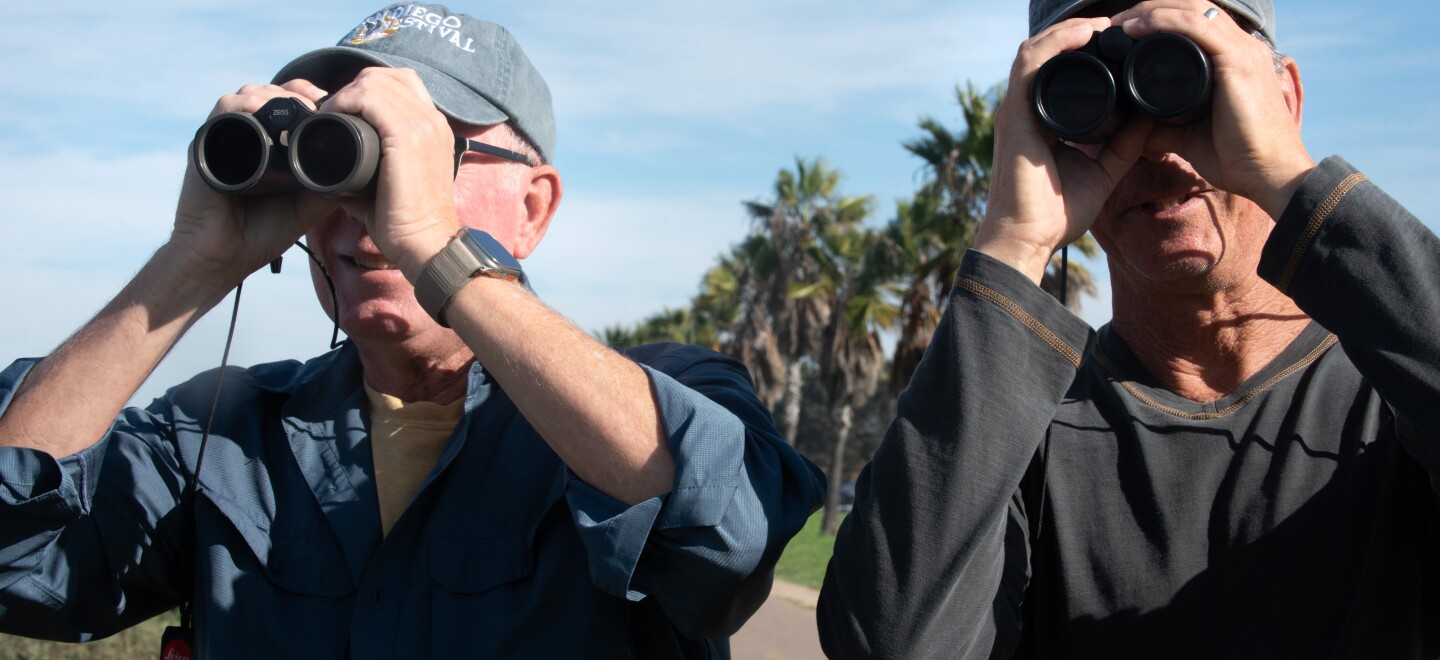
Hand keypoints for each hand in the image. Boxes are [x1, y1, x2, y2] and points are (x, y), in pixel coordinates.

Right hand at [171, 80, 336, 285]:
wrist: (222, 257)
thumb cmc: (262, 232)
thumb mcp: (308, 204)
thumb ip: (330, 184)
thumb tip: (365, 168)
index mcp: (268, 145)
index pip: (288, 105)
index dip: (309, 97)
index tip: (334, 103)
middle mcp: (246, 136)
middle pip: (270, 93)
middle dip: (296, 91)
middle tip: (319, 101)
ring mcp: (224, 137)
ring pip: (249, 95)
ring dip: (274, 94)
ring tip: (299, 107)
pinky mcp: (204, 144)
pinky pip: (222, 111)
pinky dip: (244, 105)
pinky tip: (262, 110)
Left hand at [315, 67, 463, 277]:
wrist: (426, 243)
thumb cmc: (406, 222)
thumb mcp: (392, 182)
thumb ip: (369, 167)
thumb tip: (333, 166)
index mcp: (434, 128)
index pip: (401, 84)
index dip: (368, 90)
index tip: (344, 112)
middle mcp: (433, 120)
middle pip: (387, 76)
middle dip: (353, 88)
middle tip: (332, 113)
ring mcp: (423, 125)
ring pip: (375, 81)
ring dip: (345, 93)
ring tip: (328, 115)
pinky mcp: (407, 135)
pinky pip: (370, 98)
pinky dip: (345, 101)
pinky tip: (331, 116)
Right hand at [976, 16, 1152, 283]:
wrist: (1028, 239)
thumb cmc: (1056, 213)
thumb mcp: (1104, 170)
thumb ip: (1125, 144)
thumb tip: (1152, 118)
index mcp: (1043, 118)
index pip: (1061, 69)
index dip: (1089, 49)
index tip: (1125, 42)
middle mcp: (1026, 108)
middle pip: (1050, 52)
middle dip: (1083, 32)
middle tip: (1120, 25)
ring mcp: (1017, 109)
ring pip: (1038, 48)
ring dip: (1071, 29)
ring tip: (1105, 23)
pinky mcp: (1013, 114)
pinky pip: (1030, 63)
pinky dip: (1057, 43)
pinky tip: (1086, 33)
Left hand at [1114, 0, 1315, 217]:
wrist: (1270, 176)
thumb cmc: (1239, 157)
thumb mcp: (1190, 137)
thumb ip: (1164, 128)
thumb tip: (1133, 129)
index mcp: (1233, 58)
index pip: (1194, 21)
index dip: (1158, 17)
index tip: (1122, 31)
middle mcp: (1241, 46)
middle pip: (1191, 7)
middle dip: (1149, 8)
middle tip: (1114, 23)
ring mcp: (1242, 51)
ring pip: (1191, 9)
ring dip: (1150, 10)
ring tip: (1119, 22)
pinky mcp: (1238, 62)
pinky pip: (1196, 27)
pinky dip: (1163, 21)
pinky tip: (1136, 28)